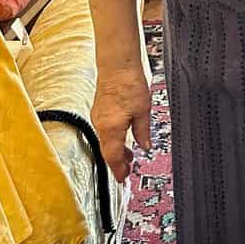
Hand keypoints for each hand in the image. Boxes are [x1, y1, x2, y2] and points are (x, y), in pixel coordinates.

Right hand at [91, 66, 151, 183]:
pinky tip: (123, 137)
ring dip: (116, 150)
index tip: (122, 178)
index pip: (113, 157)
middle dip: (117, 163)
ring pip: (106, 141)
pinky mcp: (99, 110)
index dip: (118, 170)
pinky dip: (113, 139)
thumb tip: (146, 146)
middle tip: (126, 171)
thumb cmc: (129, 83)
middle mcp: (101, 125)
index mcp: (112, 128)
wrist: (118, 65)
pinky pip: (105, 131)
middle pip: (107, 151)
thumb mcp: (143, 111)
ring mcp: (98, 117)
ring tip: (129, 157)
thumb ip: (143, 132)